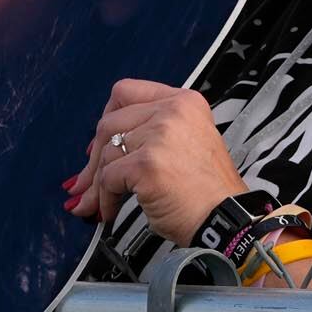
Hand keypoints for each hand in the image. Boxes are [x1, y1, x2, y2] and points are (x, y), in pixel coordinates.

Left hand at [65, 79, 248, 245]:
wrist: (225, 219)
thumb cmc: (209, 193)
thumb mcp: (189, 144)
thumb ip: (151, 135)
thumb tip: (99, 152)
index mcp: (185, 102)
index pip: (126, 92)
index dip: (108, 118)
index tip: (100, 144)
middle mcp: (173, 111)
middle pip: (110, 122)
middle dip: (94, 157)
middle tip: (86, 182)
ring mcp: (160, 135)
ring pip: (106, 152)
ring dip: (96, 182)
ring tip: (96, 203)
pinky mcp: (147, 163)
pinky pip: (108, 178)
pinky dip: (104, 198)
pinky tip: (110, 211)